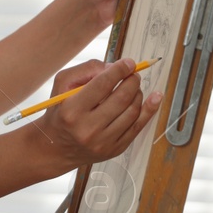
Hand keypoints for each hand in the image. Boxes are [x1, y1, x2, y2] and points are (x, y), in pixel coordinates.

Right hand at [22, 57, 160, 174]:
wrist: (57, 148)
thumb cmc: (60, 111)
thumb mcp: (62, 85)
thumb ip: (86, 70)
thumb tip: (114, 67)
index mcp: (72, 110)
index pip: (102, 85)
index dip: (119, 70)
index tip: (128, 63)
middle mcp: (88, 129)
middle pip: (121, 98)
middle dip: (132, 80)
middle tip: (133, 74)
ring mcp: (103, 142)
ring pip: (132, 111)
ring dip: (138, 93)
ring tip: (133, 87)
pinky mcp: (115, 149)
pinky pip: (138, 127)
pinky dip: (149, 109)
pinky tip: (155, 97)